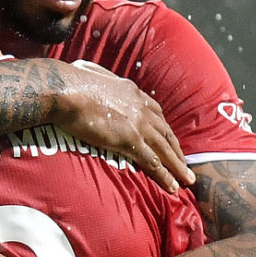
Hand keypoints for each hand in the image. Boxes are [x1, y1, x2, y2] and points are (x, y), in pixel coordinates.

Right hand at [57, 60, 193, 191]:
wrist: (68, 90)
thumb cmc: (70, 81)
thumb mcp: (89, 72)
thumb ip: (95, 75)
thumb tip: (85, 69)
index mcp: (132, 92)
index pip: (155, 112)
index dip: (163, 127)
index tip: (168, 138)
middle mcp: (141, 107)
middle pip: (166, 132)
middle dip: (177, 150)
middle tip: (185, 164)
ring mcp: (139, 124)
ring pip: (165, 149)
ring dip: (178, 166)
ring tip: (187, 180)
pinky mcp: (131, 140)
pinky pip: (153, 162)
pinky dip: (165, 176)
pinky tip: (172, 187)